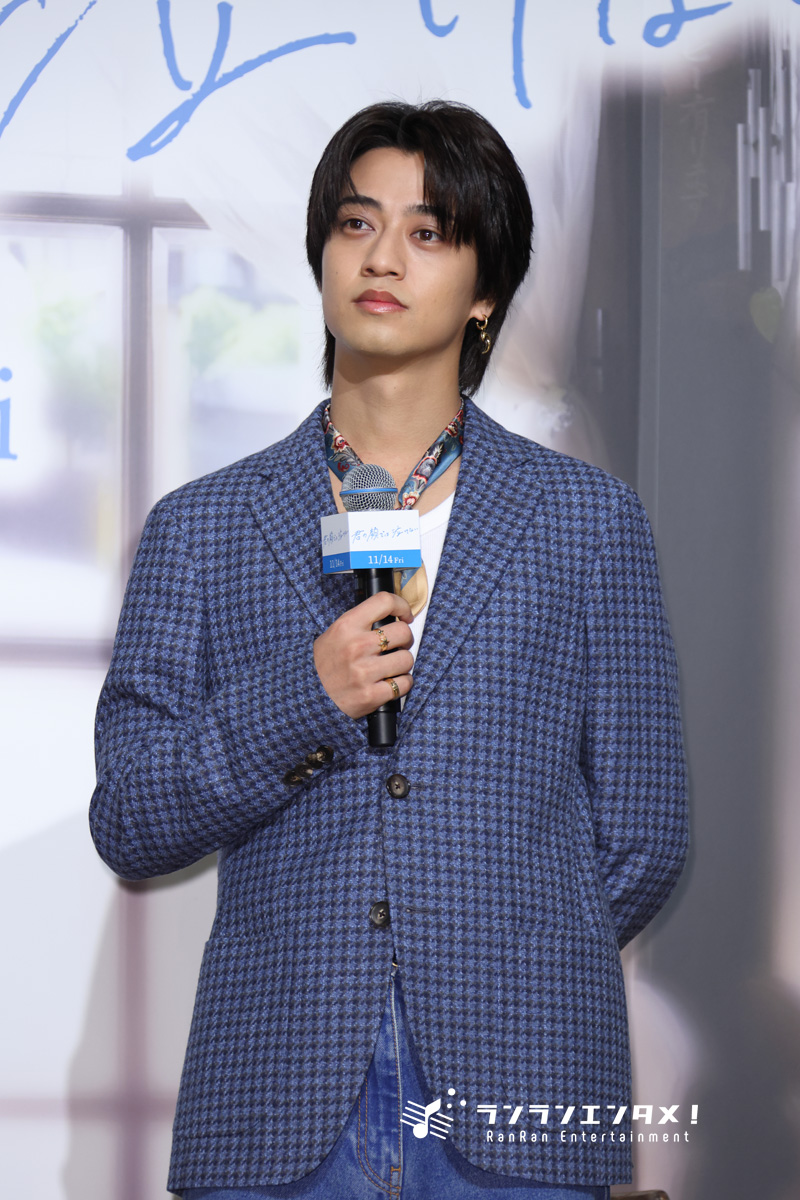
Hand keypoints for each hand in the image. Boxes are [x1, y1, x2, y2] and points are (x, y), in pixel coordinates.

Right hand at [313, 591, 414, 718]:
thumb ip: (360, 623)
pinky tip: (390, 683)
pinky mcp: (370, 695)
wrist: (309, 696)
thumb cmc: (324, 664)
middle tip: (398, 646)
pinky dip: (402, 684)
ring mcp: (363, 672)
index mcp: (347, 626)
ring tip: (391, 667)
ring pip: (406, 659)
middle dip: (405, 640)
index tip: (405, 615)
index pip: (384, 602)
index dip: (402, 606)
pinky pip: (404, 684)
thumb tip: (392, 616)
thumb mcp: (335, 634)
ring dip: (403, 664)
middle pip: (403, 632)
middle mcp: (356, 646)